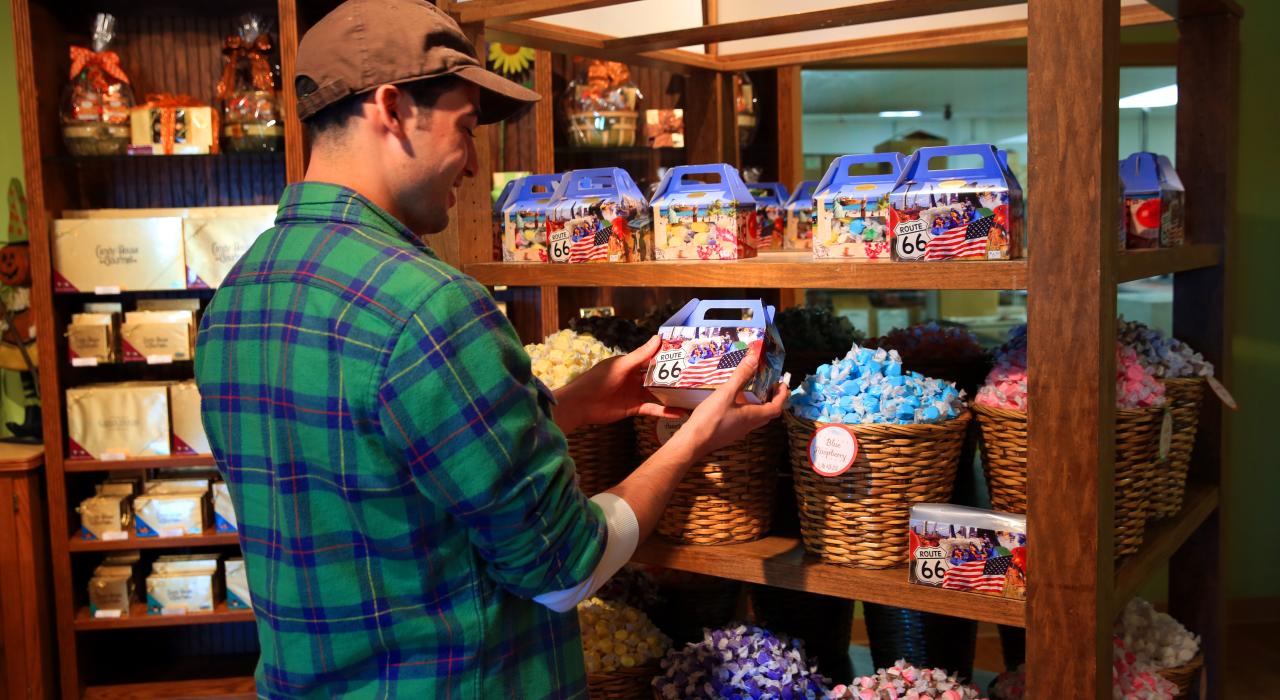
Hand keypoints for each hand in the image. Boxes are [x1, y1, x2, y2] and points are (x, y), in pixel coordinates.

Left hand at [553, 336, 685, 433]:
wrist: (581, 404)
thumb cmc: (598, 380)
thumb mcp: (621, 366)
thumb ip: (640, 355)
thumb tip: (658, 338)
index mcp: (630, 364)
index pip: (652, 358)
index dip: (666, 356)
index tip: (685, 355)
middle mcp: (634, 378)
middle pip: (656, 376)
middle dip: (672, 377)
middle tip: (694, 376)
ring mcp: (635, 393)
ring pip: (657, 393)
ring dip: (671, 395)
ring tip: (690, 396)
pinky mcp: (634, 408)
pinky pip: (652, 408)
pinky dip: (664, 411)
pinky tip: (678, 413)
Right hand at [672, 345, 788, 459]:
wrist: (693, 442)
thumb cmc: (711, 418)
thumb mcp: (726, 393)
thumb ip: (740, 376)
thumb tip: (753, 359)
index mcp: (753, 416)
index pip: (776, 408)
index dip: (782, 396)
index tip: (782, 384)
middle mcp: (749, 426)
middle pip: (768, 414)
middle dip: (772, 399)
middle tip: (769, 386)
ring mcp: (738, 431)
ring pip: (755, 417)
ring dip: (758, 404)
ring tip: (751, 390)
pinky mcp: (728, 433)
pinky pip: (743, 420)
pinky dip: (745, 409)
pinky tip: (733, 402)